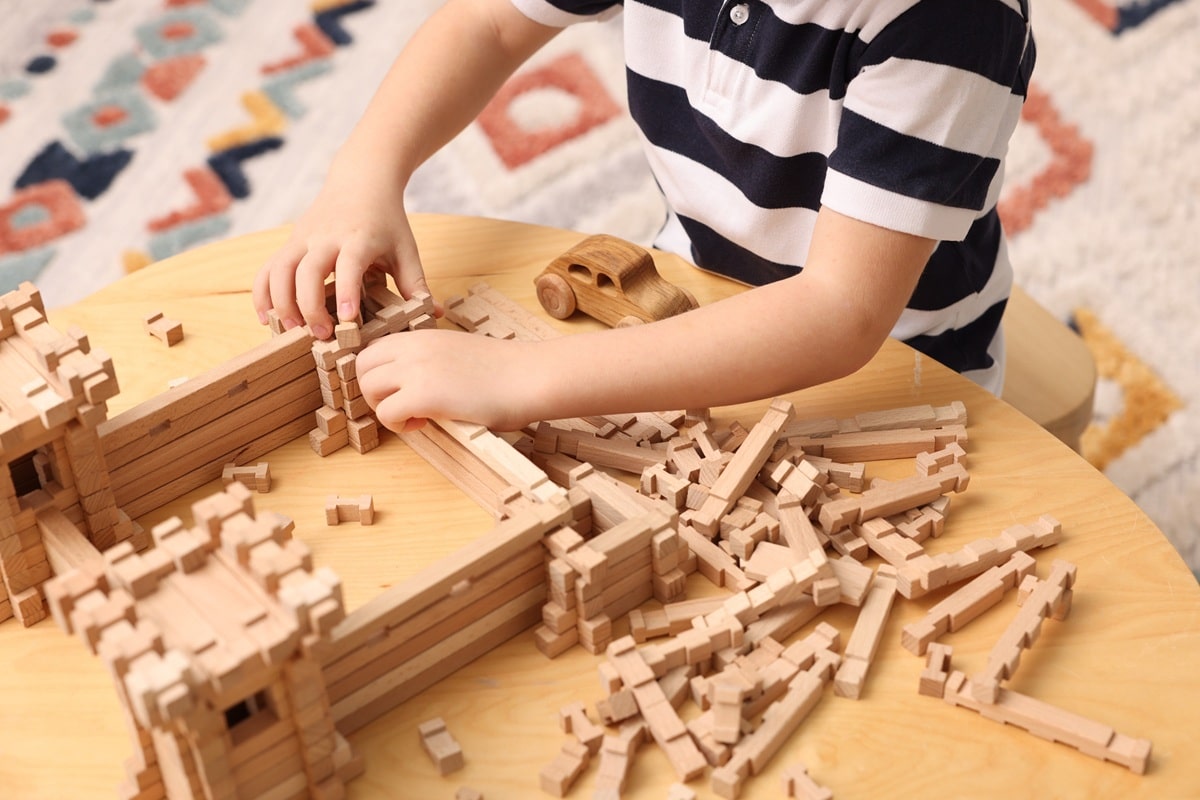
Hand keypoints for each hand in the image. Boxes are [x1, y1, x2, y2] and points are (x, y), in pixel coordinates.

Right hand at [251, 158, 435, 339]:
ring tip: (292, 331)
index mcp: (359, 238)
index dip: (345, 291)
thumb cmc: (387, 220)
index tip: (345, 319)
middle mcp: (326, 237)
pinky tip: (267, 318)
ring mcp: (303, 238)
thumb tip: (434, 314)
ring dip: (281, 302)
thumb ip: (416, 283)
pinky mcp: (289, 242)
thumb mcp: (405, 249)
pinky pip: (267, 268)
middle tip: (320, 335)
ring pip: (280, 269)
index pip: (349, 264)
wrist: (361, 180)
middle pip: (307, 270)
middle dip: (309, 306)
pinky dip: (263, 293)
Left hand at [357, 329, 539, 431]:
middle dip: (374, 391)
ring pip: (367, 388)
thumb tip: (417, 385)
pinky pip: (386, 414)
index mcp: (423, 336)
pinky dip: (398, 425)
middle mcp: (414, 347)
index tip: (400, 389)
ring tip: (413, 416)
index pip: (374, 348)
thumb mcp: (460, 354)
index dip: (380, 374)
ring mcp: (417, 369)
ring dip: (384, 408)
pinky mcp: (424, 395)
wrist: (531, 376)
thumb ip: (433, 361)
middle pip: (361, 366)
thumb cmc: (507, 371)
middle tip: (400, 405)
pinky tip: (423, 424)